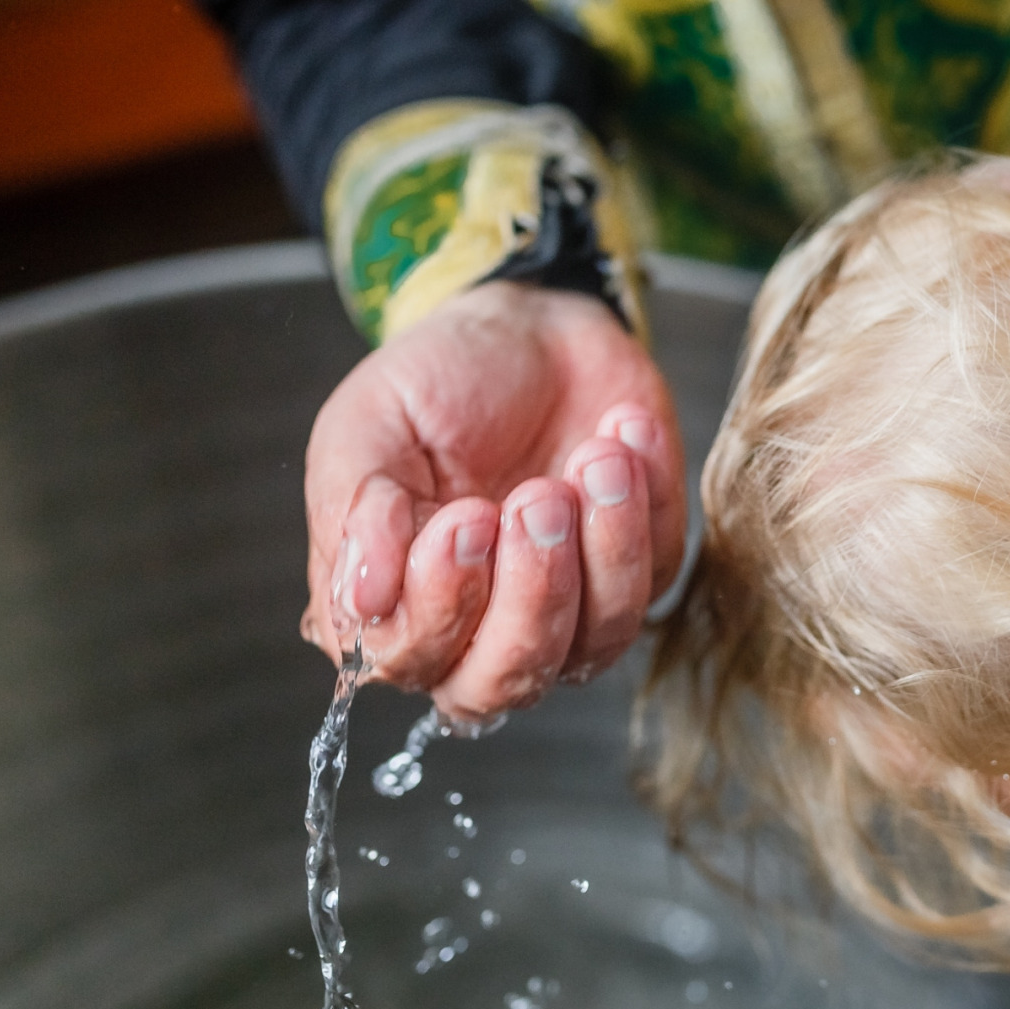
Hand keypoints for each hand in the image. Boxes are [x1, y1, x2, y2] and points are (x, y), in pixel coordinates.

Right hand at [301, 282, 684, 717]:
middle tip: (539, 497)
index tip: (465, 516)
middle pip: (507, 680)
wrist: (528, 328)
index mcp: (396, 606)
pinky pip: (655, 575)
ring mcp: (568, 611)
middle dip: (534, 593)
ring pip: (596, 643)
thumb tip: (362, 600)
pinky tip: (623, 435)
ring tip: (596, 457)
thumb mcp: (367, 425)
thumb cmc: (437, 385)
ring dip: (604, 549)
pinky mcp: (640, 573)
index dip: (444, 603)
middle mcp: (478, 629)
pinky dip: (647, 503)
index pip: (412, 658)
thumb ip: (354, 511)